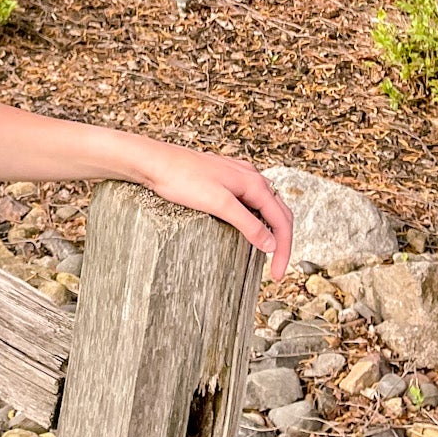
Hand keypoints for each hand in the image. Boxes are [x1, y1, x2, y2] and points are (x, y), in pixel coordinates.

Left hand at [129, 141, 292, 278]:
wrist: (153, 161)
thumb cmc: (181, 178)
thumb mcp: (218, 204)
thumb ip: (247, 223)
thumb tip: (271, 244)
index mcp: (254, 182)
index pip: (282, 221)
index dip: (284, 250)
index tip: (277, 275)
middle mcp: (250, 176)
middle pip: (279, 213)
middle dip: (281, 242)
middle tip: (275, 269)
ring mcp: (236, 176)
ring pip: (266, 205)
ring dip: (271, 229)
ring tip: (267, 253)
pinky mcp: (222, 179)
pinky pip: (250, 200)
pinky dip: (257, 218)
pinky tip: (248, 227)